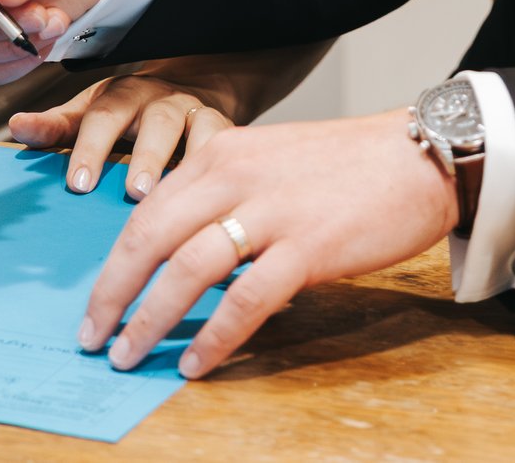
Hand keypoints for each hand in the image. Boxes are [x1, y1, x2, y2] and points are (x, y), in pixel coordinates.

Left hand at [9, 65, 240, 199]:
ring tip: (181, 199)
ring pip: (198, 133)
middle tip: (134, 192)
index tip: (78, 184)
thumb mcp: (91, 112)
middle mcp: (163, 101)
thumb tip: (18, 126)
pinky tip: (216, 196)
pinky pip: (229, 145)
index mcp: (123, 95)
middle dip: (145, 157)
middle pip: (156, 124)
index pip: (102, 116)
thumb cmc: (129, 113)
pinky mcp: (226, 129)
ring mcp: (198, 114)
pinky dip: (223, 167)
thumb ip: (57, 125)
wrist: (192, 88)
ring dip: (192, 165)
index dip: (91, 149)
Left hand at [79, 109, 457, 378]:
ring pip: (187, 269)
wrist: (420, 156)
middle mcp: (236, 174)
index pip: (147, 210)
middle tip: (93, 336)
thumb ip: (226, 197)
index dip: (115, 261)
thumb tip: (185, 255)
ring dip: (150, 319)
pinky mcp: (308, 246)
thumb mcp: (271, 162)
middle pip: (150, 237)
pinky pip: (246, 300)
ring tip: (129, 355)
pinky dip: (214, 337)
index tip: (98, 300)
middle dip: (112, 293)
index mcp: (222, 152)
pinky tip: (196, 364)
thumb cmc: (348, 166)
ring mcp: (271, 210)